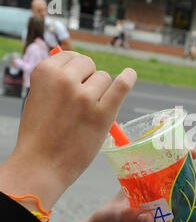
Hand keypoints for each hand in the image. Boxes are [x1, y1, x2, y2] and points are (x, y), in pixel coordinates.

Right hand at [0, 51, 136, 210]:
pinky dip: (129, 78)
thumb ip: (56, 81)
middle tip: (81, 102)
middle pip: (90, 67)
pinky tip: (130, 75)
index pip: (71, 56)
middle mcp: (64, 80)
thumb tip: (79, 68)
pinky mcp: (102, 113)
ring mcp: (84, 96)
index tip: (76, 82)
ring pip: (105, 79)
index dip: (76, 70)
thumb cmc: (40, 134)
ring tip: (86, 113)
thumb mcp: (38, 98)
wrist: (41, 165)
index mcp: (44, 72)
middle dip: (88, 80)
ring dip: (101, 93)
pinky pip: (121, 86)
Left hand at [63, 150, 195, 221]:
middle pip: (181, 179)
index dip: (179, 155)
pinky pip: (184, 219)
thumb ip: (129, 216)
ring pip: (186, 199)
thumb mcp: (112, 216)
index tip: (194, 154)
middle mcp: (155, 192)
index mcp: (143, 182)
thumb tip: (149, 219)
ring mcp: (162, 208)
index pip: (163, 163)